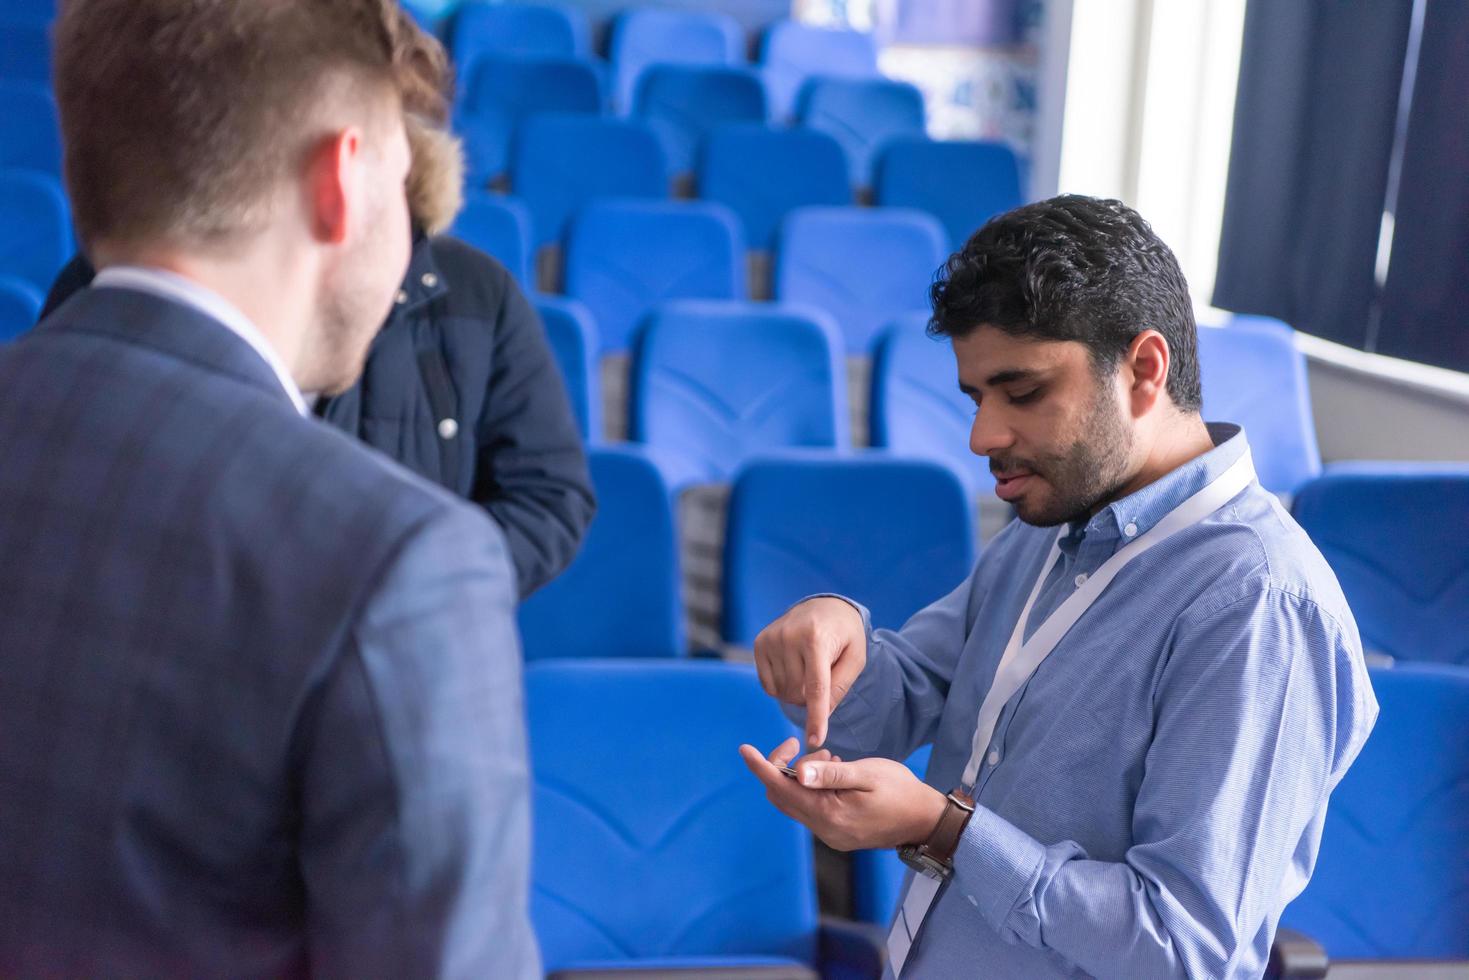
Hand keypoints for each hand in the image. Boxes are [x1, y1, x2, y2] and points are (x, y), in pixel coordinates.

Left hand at [738, 738, 946, 851]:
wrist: (926, 821)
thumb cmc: (901, 792)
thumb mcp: (868, 775)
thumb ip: (833, 774)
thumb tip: (798, 773)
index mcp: (829, 814)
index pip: (781, 788)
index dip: (760, 766)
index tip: (744, 748)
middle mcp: (824, 830)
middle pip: (782, 796)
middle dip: (782, 767)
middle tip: (801, 745)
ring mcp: (830, 835)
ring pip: (795, 802)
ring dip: (801, 776)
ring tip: (830, 757)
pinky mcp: (837, 833)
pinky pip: (811, 808)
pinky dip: (813, 787)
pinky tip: (834, 771)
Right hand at [754, 597, 866, 748]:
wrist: (825, 606)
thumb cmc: (845, 635)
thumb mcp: (855, 659)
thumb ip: (839, 687)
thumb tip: (820, 717)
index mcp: (817, 639)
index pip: (815, 688)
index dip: (816, 718)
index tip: (815, 740)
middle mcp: (789, 636)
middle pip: (797, 693)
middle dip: (811, 699)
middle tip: (824, 680)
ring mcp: (771, 639)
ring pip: (782, 692)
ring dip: (797, 693)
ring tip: (809, 671)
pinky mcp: (760, 644)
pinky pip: (768, 685)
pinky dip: (782, 687)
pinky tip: (794, 670)